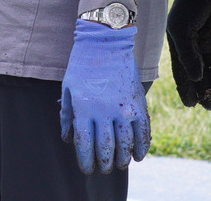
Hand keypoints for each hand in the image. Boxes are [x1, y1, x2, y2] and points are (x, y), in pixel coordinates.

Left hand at [59, 20, 149, 172]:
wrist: (105, 41)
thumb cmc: (82, 64)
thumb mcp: (67, 88)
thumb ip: (67, 115)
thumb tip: (68, 139)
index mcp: (84, 108)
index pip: (85, 145)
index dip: (86, 162)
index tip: (88, 168)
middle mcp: (104, 111)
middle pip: (106, 149)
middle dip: (105, 164)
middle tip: (104, 169)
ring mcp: (124, 108)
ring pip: (126, 144)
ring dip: (123, 159)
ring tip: (120, 164)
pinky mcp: (138, 103)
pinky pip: (143, 131)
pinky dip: (142, 147)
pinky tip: (137, 155)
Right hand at [166, 0, 210, 109]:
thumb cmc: (190, 6)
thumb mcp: (181, 30)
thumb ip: (187, 55)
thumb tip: (196, 77)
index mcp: (177, 43)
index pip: (180, 70)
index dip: (185, 87)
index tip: (190, 104)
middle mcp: (191, 45)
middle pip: (197, 72)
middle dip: (203, 89)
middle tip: (209, 106)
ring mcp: (206, 41)